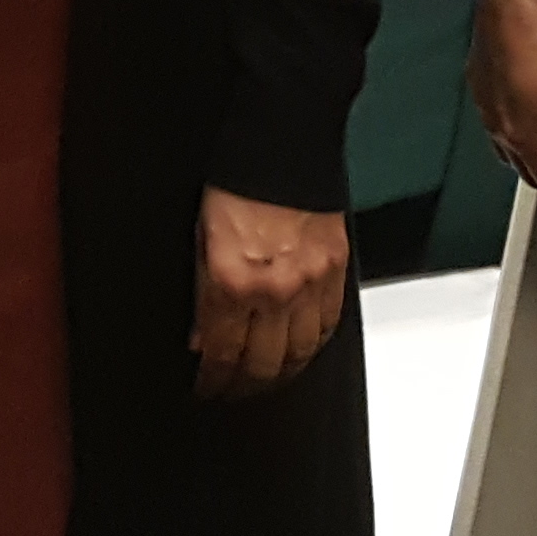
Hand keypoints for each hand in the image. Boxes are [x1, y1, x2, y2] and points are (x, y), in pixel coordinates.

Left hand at [193, 188, 347, 398]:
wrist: (282, 143)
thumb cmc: (237, 182)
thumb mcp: (200, 239)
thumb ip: (201, 295)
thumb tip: (201, 338)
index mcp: (233, 279)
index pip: (223, 354)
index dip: (213, 381)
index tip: (207, 389)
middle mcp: (274, 287)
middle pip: (264, 365)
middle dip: (245, 387)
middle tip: (235, 392)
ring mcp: (310, 282)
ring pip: (300, 353)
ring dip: (282, 373)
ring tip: (267, 380)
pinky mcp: (337, 270)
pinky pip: (329, 326)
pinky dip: (314, 345)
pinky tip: (301, 350)